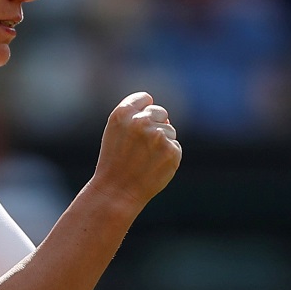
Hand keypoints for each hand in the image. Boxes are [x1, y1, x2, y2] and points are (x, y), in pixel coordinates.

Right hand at [90, 92, 181, 212]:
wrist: (117, 191)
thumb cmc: (115, 161)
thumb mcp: (115, 131)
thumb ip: (134, 115)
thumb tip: (163, 115)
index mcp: (123, 113)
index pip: (145, 98)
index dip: (144, 110)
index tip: (140, 124)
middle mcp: (141, 121)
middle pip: (161, 112)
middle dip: (156, 126)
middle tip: (142, 147)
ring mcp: (158, 136)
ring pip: (170, 131)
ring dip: (162, 143)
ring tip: (145, 159)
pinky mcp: (171, 150)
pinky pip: (175, 147)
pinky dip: (168, 157)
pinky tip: (154, 166)